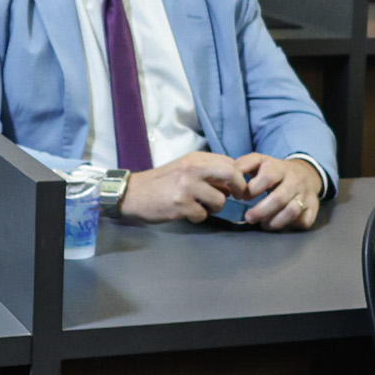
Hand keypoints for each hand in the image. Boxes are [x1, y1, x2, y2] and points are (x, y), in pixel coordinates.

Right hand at [114, 153, 246, 223]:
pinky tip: (187, 212)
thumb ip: (207, 172)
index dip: (239, 176)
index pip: (229, 162)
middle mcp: (192, 169)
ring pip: (220, 200)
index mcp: (195, 158)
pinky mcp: (181, 205)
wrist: (133, 193)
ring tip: (201, 206)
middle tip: (239, 197)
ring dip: (214, 207)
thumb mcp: (185, 168)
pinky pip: (203, 215)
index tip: (238, 187)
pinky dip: (198, 217)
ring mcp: (187, 187)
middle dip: (240, 187)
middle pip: (231, 174)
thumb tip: (232, 184)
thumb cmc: (162, 182)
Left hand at [235, 153, 326, 230]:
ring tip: (263, 224)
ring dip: (275, 221)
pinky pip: (304, 221)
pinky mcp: (313, 207)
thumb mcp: (260, 161)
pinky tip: (280, 223)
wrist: (305, 173)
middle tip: (249, 218)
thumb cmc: (275, 171)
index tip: (243, 197)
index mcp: (279, 168)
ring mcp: (305, 194)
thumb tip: (232, 174)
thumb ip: (244, 164)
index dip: (253, 189)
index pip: (268, 177)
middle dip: (261, 211)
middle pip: (279, 198)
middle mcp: (294, 181)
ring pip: (292, 211)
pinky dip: (291, 226)